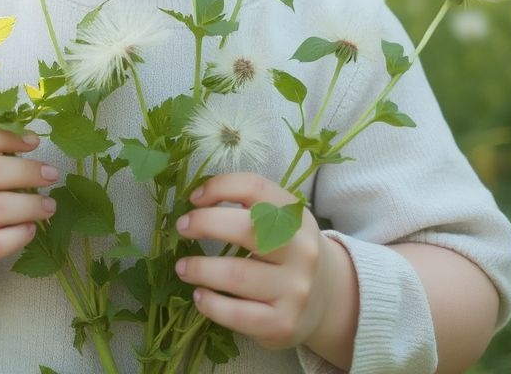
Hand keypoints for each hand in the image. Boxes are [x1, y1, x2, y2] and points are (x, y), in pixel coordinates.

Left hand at [175, 173, 354, 353]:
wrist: (329, 298)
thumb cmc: (289, 252)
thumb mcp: (281, 222)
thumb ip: (249, 208)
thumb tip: (196, 202)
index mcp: (296, 217)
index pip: (255, 188)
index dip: (219, 187)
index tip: (194, 197)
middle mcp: (300, 251)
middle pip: (245, 229)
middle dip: (204, 224)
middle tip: (182, 227)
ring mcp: (294, 289)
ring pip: (236, 275)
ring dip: (199, 269)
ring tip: (182, 268)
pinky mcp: (283, 323)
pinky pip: (237, 314)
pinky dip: (210, 304)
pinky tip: (199, 296)